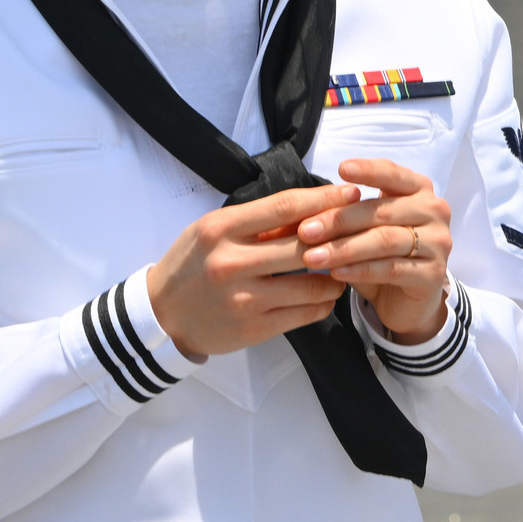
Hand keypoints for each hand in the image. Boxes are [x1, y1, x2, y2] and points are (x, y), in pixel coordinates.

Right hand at [147, 183, 360, 358]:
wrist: (160, 316)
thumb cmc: (193, 264)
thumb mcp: (215, 231)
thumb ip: (259, 223)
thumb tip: (312, 208)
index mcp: (221, 229)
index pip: (284, 207)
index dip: (324, 199)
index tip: (351, 194)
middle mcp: (231, 263)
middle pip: (303, 245)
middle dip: (340, 237)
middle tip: (363, 231)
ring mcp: (242, 299)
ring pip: (311, 284)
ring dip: (336, 276)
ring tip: (347, 267)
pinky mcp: (252, 328)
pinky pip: (304, 314)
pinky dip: (323, 302)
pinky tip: (328, 294)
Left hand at [297, 158, 453, 343]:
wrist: (408, 301)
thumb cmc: (382, 256)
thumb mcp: (365, 230)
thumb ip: (347, 217)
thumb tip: (307, 213)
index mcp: (419, 190)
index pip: (393, 174)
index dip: (369, 170)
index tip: (341, 168)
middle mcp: (434, 211)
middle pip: (383, 211)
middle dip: (340, 220)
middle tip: (306, 231)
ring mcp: (438, 242)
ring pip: (385, 240)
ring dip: (344, 249)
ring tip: (312, 257)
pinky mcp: (433, 274)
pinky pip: (391, 268)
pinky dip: (360, 270)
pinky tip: (336, 273)